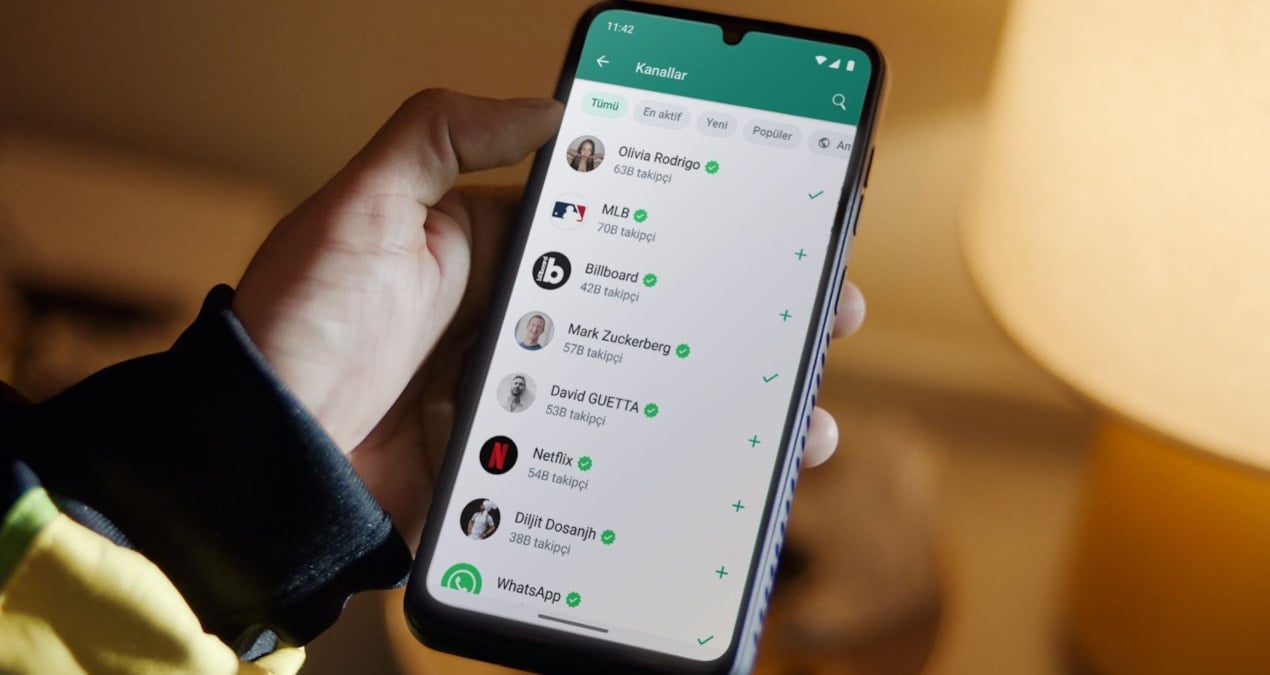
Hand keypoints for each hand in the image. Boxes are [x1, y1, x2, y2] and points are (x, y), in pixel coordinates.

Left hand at [232, 90, 866, 543]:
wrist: (257, 458)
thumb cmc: (301, 322)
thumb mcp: (361, 205)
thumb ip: (443, 134)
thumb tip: (545, 104)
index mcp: (490, 247)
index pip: (613, 218)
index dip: (692, 219)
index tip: (764, 220)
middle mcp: (515, 316)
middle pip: (651, 303)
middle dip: (737, 309)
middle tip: (821, 309)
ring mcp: (521, 390)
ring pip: (644, 382)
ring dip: (725, 395)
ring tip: (797, 410)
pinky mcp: (515, 457)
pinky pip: (605, 451)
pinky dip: (669, 461)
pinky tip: (727, 472)